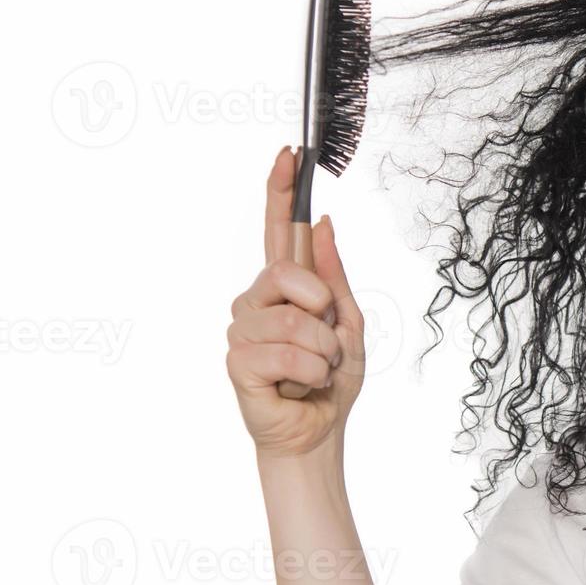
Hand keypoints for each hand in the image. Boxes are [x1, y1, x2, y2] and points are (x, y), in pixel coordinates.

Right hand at [225, 146, 365, 457]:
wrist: (319, 430)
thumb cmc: (331, 380)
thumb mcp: (347, 322)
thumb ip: (333, 275)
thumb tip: (327, 223)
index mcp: (284, 288)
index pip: (281, 232)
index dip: (282, 193)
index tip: (289, 154)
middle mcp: (255, 301)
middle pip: (289, 273)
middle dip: (323, 311)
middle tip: (326, 344)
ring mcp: (242, 330)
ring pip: (296, 320)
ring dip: (324, 352)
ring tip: (315, 370)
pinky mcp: (238, 362)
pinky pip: (290, 355)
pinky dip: (312, 374)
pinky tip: (300, 386)